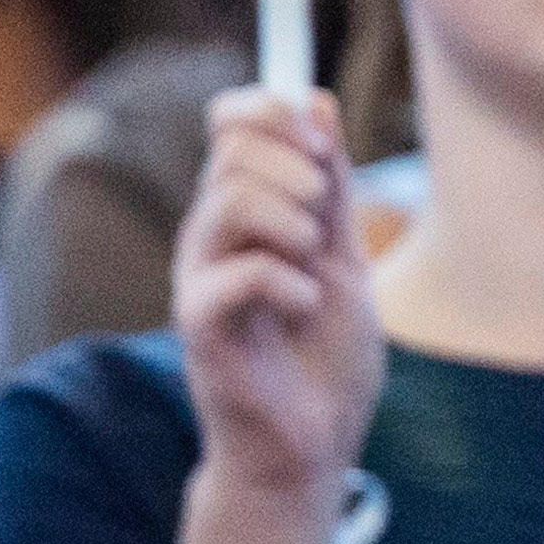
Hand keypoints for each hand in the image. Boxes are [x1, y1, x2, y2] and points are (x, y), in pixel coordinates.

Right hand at [174, 88, 379, 493]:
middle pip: (234, 148)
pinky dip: (288, 283)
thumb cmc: (324, 357)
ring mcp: (199, 278)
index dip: (273, 111)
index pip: (231, 121)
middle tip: (324, 221)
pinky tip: (304, 307)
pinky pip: (236, 272)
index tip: (323, 148)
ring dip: (294, 222)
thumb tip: (314, 98)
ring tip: (313, 268)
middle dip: (299, 168)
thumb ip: (332, 184)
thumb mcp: (344, 255)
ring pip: (231, 199)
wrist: (313, 445)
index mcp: (244, 212)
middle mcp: (210, 236)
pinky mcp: (200, 326)